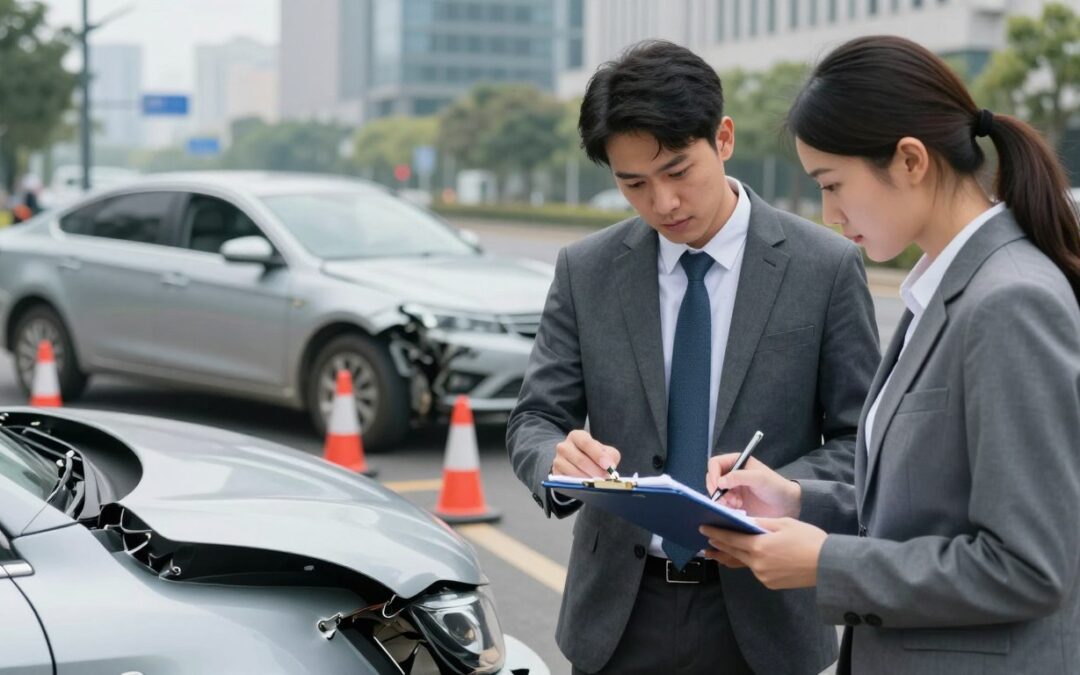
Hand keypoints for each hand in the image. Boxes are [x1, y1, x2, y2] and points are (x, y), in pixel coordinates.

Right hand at [552, 430, 621, 478]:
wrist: (579, 464)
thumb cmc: (594, 455)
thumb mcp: (605, 451)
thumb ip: (610, 456)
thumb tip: (610, 466)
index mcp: (577, 436)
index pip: (586, 443)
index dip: (598, 455)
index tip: (608, 466)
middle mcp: (564, 446)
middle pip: (580, 459)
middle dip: (595, 470)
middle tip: (606, 478)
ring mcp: (558, 460)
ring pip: (573, 472)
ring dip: (588, 479)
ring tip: (599, 484)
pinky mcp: (556, 473)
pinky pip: (567, 481)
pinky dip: (578, 485)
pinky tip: (588, 487)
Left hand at [700, 518, 826, 588]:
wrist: (828, 565)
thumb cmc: (808, 539)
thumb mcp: (784, 524)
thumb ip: (762, 524)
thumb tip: (745, 522)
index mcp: (759, 546)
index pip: (731, 539)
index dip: (716, 533)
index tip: (704, 529)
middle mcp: (758, 564)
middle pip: (734, 553)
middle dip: (719, 546)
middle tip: (706, 542)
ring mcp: (763, 576)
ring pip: (745, 563)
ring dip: (733, 556)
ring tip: (718, 553)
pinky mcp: (770, 584)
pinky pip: (756, 571)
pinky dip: (751, 563)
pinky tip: (748, 559)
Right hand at [706, 454, 800, 517]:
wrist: (787, 506)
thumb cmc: (776, 487)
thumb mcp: (760, 478)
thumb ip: (739, 476)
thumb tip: (720, 481)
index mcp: (737, 462)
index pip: (715, 463)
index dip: (713, 473)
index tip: (718, 486)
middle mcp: (732, 474)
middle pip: (712, 479)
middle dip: (717, 490)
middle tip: (729, 500)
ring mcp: (732, 489)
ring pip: (715, 493)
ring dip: (722, 500)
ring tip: (736, 505)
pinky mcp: (733, 502)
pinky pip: (721, 504)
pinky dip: (725, 507)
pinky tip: (738, 509)